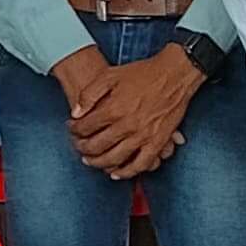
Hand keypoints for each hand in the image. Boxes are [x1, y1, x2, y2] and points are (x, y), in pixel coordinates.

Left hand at [67, 48, 201, 177]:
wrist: (174, 74)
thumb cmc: (142, 73)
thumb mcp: (110, 75)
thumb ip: (89, 94)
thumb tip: (75, 113)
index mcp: (114, 109)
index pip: (85, 127)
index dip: (74, 129)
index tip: (71, 128)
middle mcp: (127, 125)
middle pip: (96, 146)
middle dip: (82, 148)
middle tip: (78, 146)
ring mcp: (144, 136)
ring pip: (115, 159)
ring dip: (98, 163)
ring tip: (90, 160)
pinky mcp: (158, 142)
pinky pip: (141, 164)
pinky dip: (127, 172)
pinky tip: (116, 173)